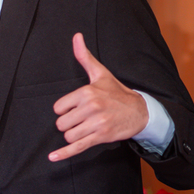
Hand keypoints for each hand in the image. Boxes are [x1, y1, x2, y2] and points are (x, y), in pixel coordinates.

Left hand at [49, 33, 148, 161]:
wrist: (140, 111)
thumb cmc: (117, 92)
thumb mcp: (100, 74)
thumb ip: (84, 57)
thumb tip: (76, 36)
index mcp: (86, 92)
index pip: (58, 108)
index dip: (65, 110)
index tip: (77, 108)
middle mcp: (91, 107)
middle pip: (61, 123)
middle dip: (69, 123)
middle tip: (83, 119)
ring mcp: (96, 123)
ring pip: (69, 135)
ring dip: (74, 135)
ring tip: (86, 128)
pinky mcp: (100, 137)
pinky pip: (77, 147)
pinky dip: (64, 154)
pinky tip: (53, 157)